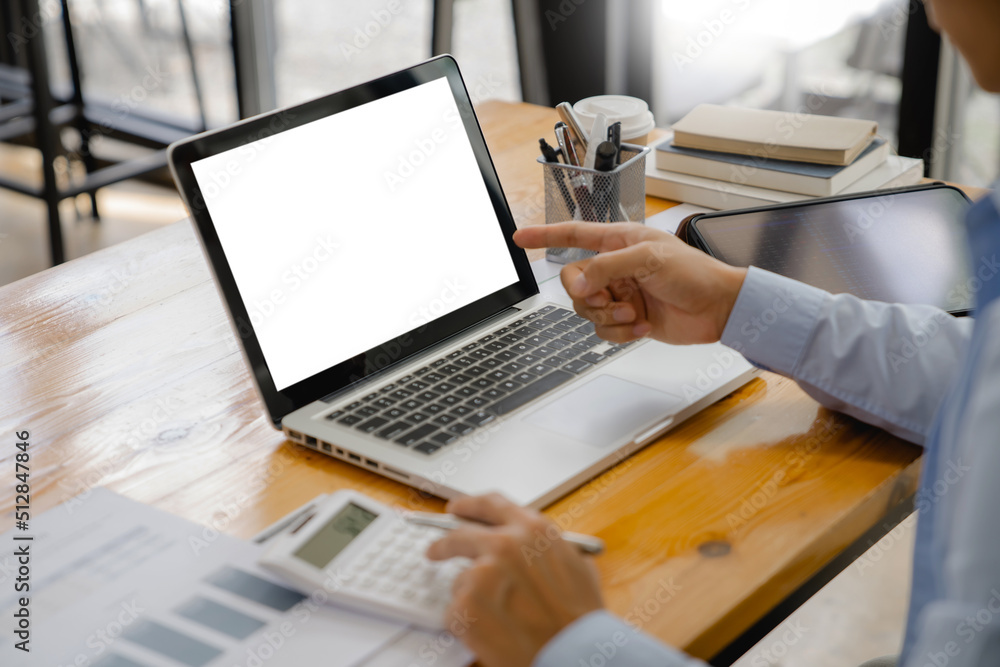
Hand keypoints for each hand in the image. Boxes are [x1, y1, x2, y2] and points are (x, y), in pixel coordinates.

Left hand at [426, 493, 603, 666]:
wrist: (574, 654)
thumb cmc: (580, 617)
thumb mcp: (575, 563)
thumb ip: (544, 546)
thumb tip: (525, 543)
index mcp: (531, 530)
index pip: (490, 504)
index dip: (469, 506)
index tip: (456, 510)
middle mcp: (504, 544)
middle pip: (459, 535)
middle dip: (444, 544)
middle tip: (435, 551)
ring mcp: (481, 574)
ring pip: (461, 580)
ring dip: (472, 597)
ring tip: (501, 618)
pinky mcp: (466, 606)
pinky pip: (456, 612)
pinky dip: (468, 624)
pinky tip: (494, 632)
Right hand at [514, 222, 746, 344]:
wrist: (719, 308)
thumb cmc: (694, 273)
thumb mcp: (648, 259)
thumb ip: (606, 267)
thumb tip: (576, 282)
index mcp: (619, 241)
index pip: (573, 235)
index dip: (545, 235)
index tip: (520, 238)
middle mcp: (616, 267)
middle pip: (574, 282)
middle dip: (587, 295)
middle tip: (608, 298)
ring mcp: (620, 294)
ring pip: (586, 310)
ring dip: (608, 316)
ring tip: (634, 313)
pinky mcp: (628, 319)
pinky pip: (602, 330)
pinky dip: (619, 332)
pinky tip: (642, 326)